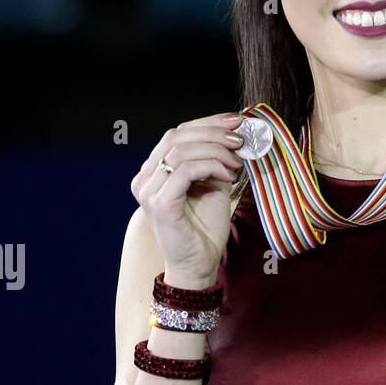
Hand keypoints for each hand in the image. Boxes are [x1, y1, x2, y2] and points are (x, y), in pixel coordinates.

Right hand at [131, 111, 246, 285]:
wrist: (199, 263)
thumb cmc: (205, 226)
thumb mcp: (213, 183)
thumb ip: (215, 159)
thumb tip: (235, 132)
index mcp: (154, 171)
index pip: (177, 133)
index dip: (208, 122)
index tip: (236, 121)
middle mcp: (145, 178)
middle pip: (176, 136)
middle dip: (214, 132)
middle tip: (240, 140)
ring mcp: (148, 191)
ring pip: (181, 151)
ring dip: (216, 151)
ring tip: (236, 164)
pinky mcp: (158, 204)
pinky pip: (185, 171)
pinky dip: (211, 167)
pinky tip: (228, 176)